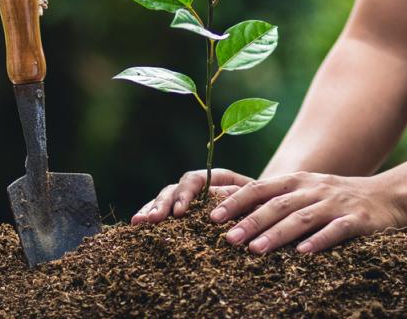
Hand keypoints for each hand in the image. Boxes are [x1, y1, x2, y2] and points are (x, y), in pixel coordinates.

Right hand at [131, 168, 252, 224]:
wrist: (270, 213)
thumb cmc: (264, 206)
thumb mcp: (256, 201)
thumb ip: (237, 198)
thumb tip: (214, 202)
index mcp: (216, 178)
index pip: (194, 180)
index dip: (185, 195)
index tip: (179, 212)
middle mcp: (198, 187)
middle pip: (174, 189)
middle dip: (161, 204)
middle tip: (153, 220)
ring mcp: (187, 199)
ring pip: (163, 199)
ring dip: (150, 210)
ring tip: (137, 222)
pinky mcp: (182, 216)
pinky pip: (162, 213)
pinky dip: (149, 217)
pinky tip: (136, 229)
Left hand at [210, 171, 405, 253]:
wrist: (390, 196)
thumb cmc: (338, 199)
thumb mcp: (307, 192)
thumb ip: (277, 200)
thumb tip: (237, 214)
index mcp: (297, 182)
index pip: (260, 189)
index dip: (236, 201)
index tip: (212, 217)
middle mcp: (313, 189)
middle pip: (276, 205)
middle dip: (250, 221)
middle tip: (228, 239)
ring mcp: (335, 204)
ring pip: (301, 218)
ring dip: (277, 234)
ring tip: (255, 250)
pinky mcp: (357, 220)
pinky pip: (336, 231)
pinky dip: (318, 241)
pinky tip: (303, 254)